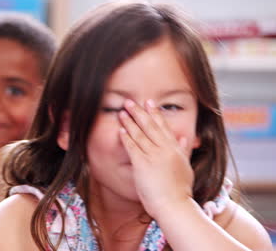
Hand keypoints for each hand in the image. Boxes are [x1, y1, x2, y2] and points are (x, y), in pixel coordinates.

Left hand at [118, 99, 193, 217]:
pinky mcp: (142, 164)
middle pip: (150, 126)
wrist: (174, 205)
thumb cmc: (179, 191)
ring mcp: (153, 156)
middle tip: (131, 101)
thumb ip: (183, 150)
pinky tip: (120, 129)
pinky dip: (126, 137)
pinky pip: (132, 147)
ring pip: (140, 134)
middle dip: (140, 112)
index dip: (156, 114)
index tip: (150, 103)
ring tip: (122, 111)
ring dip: (130, 122)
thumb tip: (185, 136)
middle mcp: (165, 150)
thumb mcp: (186, 167)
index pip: (164, 127)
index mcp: (175, 150)